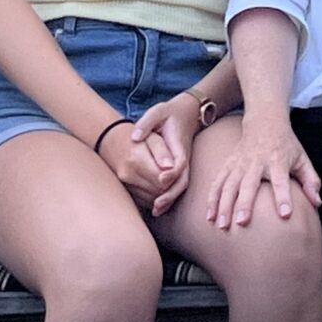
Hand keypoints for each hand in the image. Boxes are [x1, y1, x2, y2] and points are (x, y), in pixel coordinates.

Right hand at [95, 122, 183, 212]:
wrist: (112, 141)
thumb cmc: (138, 139)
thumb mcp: (152, 138)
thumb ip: (162, 152)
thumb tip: (171, 167)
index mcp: (136, 159)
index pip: (163, 179)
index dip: (174, 177)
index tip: (177, 170)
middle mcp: (128, 174)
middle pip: (159, 190)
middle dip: (170, 186)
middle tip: (174, 175)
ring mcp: (124, 184)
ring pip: (152, 198)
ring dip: (163, 193)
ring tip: (167, 179)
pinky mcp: (124, 190)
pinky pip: (144, 200)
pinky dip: (154, 196)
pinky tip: (158, 185)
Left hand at [128, 93, 203, 215]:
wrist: (187, 114)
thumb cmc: (169, 113)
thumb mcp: (158, 112)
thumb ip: (146, 123)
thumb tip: (135, 138)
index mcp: (179, 143)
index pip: (180, 161)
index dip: (172, 171)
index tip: (162, 179)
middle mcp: (184, 157)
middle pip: (183, 179)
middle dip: (171, 193)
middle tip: (157, 204)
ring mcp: (184, 164)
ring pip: (181, 185)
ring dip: (170, 199)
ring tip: (156, 210)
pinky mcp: (180, 169)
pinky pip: (177, 186)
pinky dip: (170, 197)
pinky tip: (157, 207)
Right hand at [206, 115, 320, 228]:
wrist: (265, 122)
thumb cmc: (287, 146)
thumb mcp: (302, 159)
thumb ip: (311, 181)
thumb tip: (317, 203)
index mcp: (278, 161)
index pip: (281, 180)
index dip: (284, 197)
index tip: (285, 214)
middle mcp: (257, 162)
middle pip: (249, 184)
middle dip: (245, 203)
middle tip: (242, 223)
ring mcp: (240, 163)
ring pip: (229, 185)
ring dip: (223, 205)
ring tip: (221, 225)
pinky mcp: (228, 164)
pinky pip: (217, 182)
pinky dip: (212, 199)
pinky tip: (209, 216)